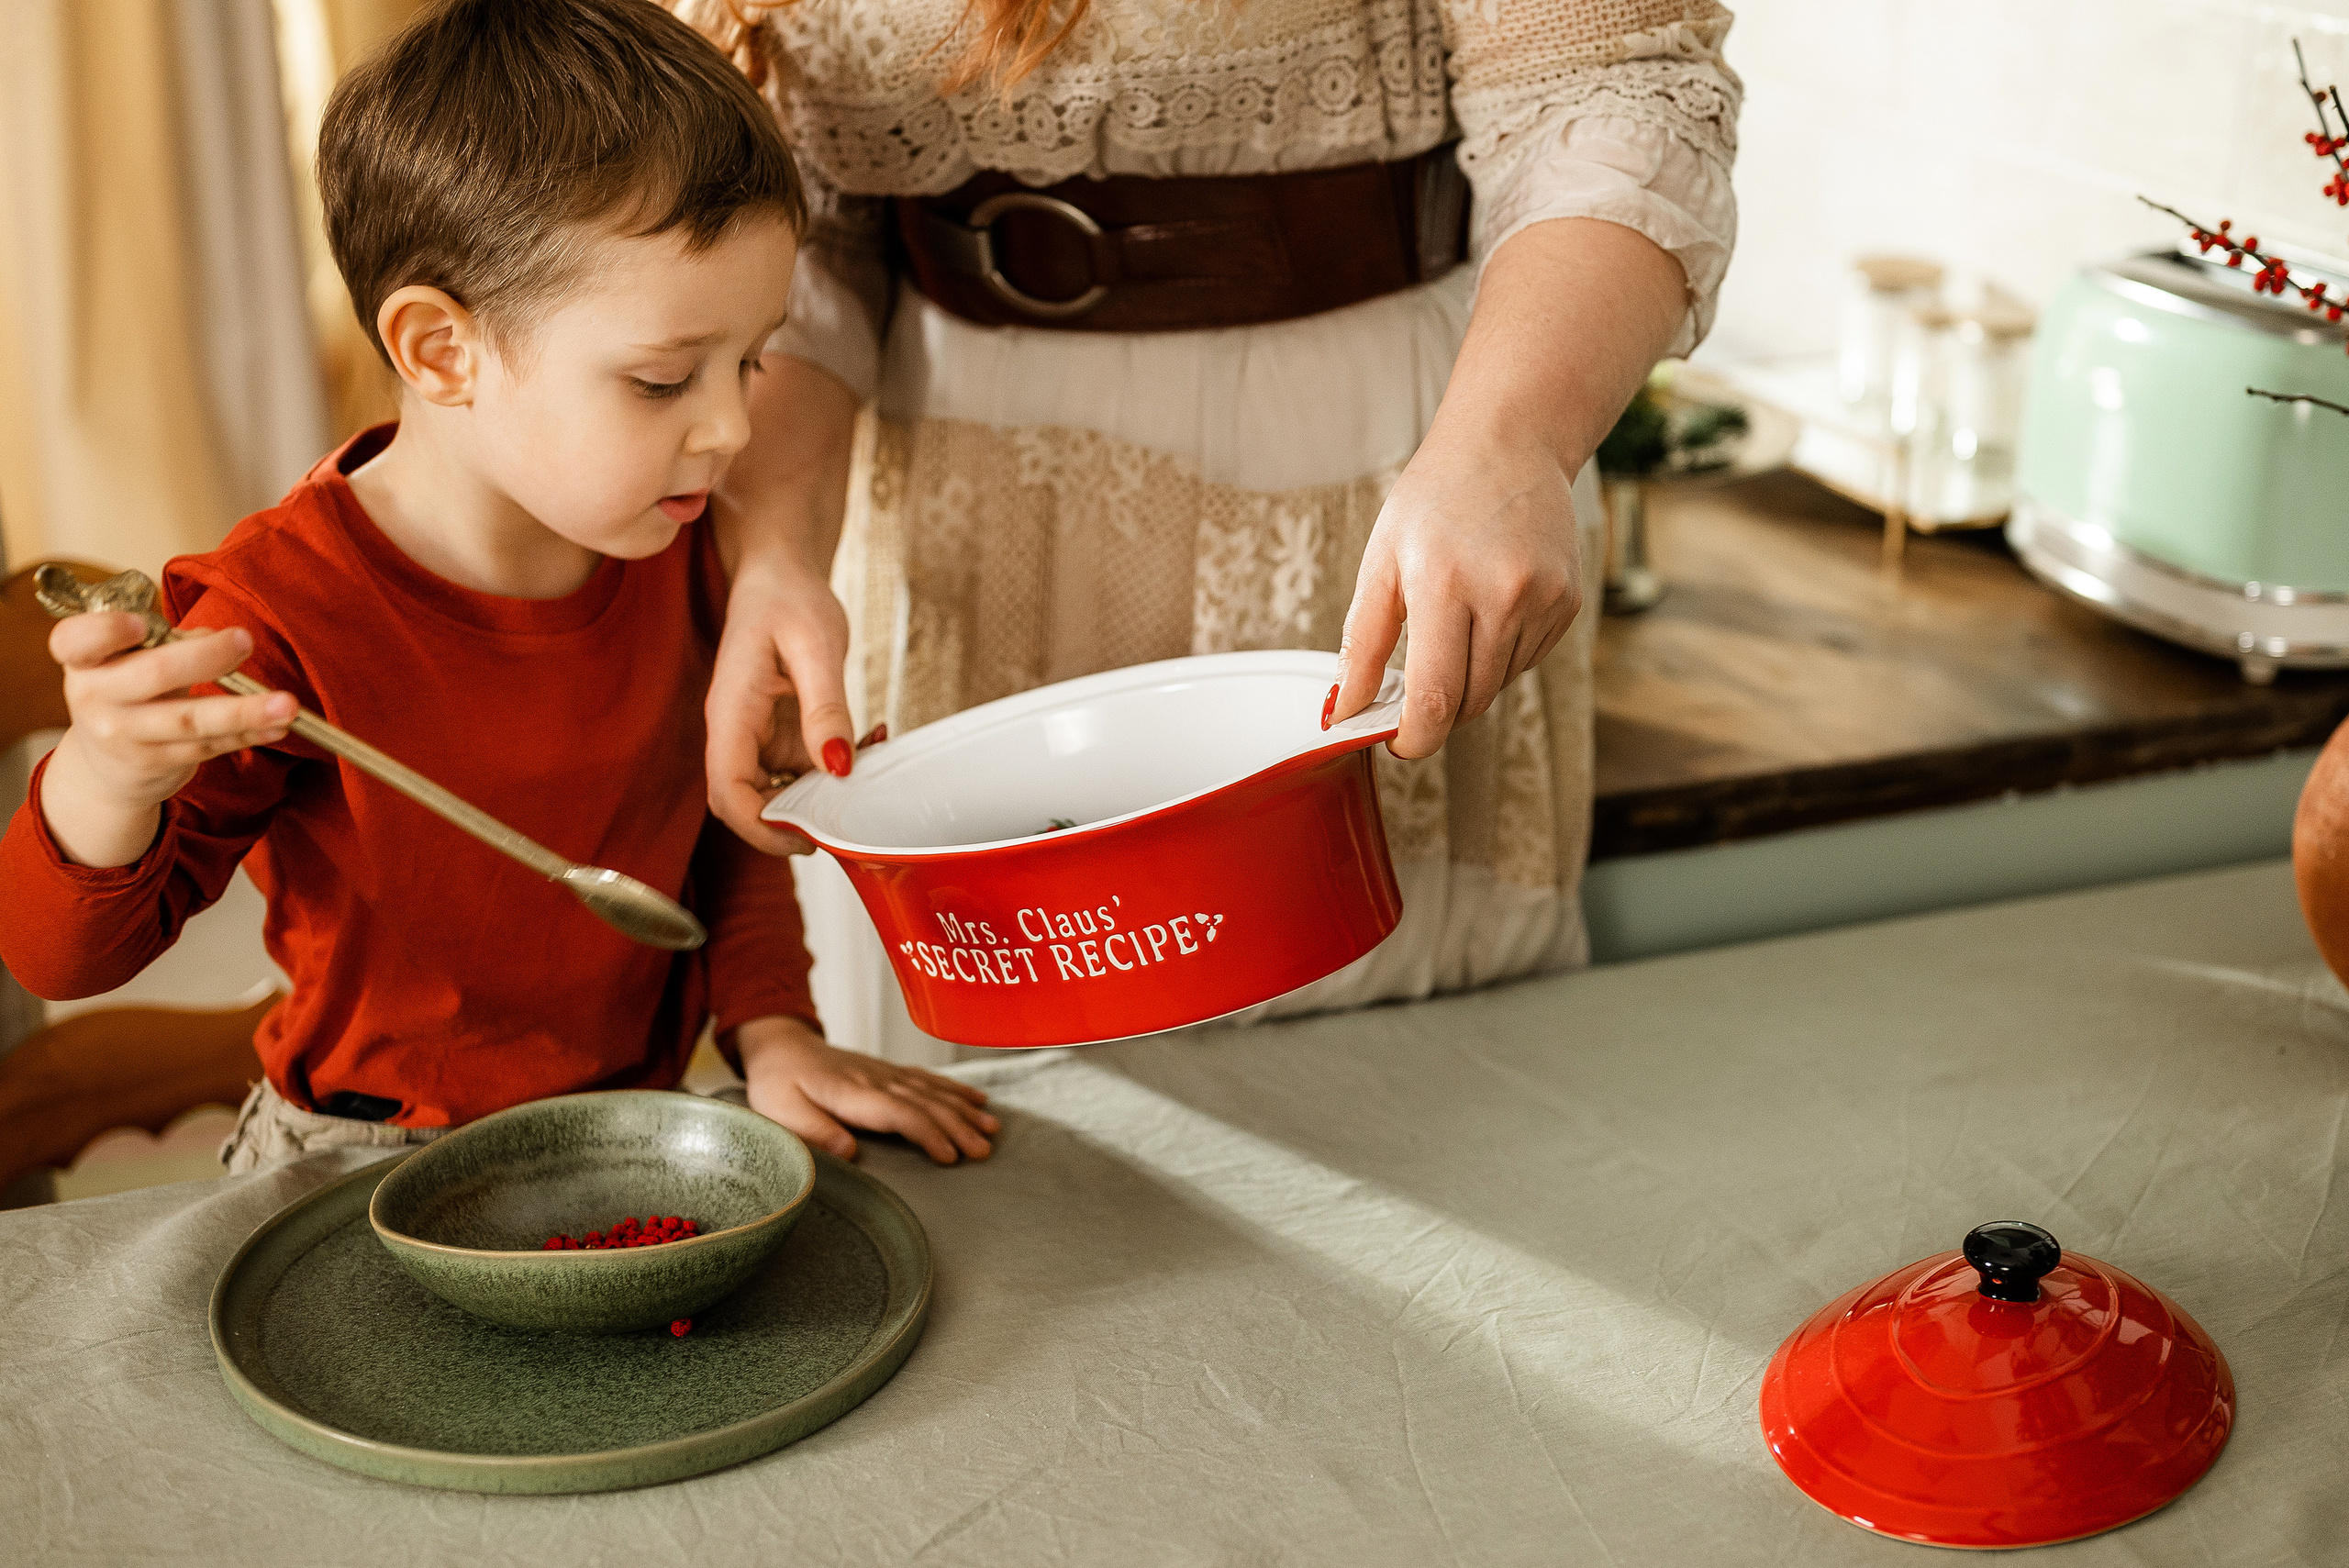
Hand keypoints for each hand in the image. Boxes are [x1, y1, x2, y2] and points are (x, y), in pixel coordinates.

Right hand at [40, 613, 295, 867]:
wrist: (105, 767)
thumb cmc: (127, 693)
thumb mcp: (129, 662)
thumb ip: (167, 644)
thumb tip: (216, 638)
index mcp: (83, 659)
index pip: (77, 640)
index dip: (109, 630)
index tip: (146, 623)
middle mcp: (93, 697)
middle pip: (152, 673)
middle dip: (205, 657)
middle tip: (246, 641)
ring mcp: (122, 735)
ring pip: (188, 720)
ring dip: (243, 711)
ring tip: (287, 704)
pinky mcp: (153, 764)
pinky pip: (207, 747)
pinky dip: (247, 734)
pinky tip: (278, 726)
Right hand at [704, 542, 848, 852]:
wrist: (780, 575)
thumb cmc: (788, 599)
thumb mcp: (817, 646)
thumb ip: (826, 707)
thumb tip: (837, 766)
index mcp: (731, 712)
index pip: (727, 791)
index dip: (761, 827)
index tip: (807, 836)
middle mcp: (737, 733)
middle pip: (746, 804)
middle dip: (792, 824)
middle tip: (849, 817)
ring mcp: (757, 737)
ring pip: (777, 794)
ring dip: (822, 797)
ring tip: (869, 762)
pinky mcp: (780, 735)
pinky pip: (801, 772)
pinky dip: (833, 772)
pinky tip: (867, 745)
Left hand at [735, 1014, 997, 1163]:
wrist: (781, 1046)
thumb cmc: (777, 1083)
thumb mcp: (780, 1111)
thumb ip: (813, 1130)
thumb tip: (850, 1153)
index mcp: (852, 1092)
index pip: (899, 1112)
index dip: (928, 1133)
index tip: (950, 1156)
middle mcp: (876, 1080)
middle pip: (925, 1103)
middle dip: (958, 1126)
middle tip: (984, 1151)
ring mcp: (886, 1074)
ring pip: (933, 1091)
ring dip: (964, 1110)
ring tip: (991, 1129)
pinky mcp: (889, 1073)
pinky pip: (929, 1080)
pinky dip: (956, 1091)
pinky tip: (978, 1101)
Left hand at [1326, 215, 1685, 758]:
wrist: (1509, 445)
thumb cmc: (1433, 501)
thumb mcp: (1381, 562)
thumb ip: (1362, 644)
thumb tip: (1343, 714)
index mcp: (1445, 584)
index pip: (1435, 698)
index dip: (1414, 737)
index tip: (1398, 743)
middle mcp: (1503, 595)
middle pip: (1469, 702)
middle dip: (1437, 709)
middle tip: (1413, 682)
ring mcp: (1544, 601)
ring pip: (1498, 686)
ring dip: (1468, 679)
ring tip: (1454, 621)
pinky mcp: (1569, 604)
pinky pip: (1525, 661)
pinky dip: (1499, 655)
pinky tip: (1489, 606)